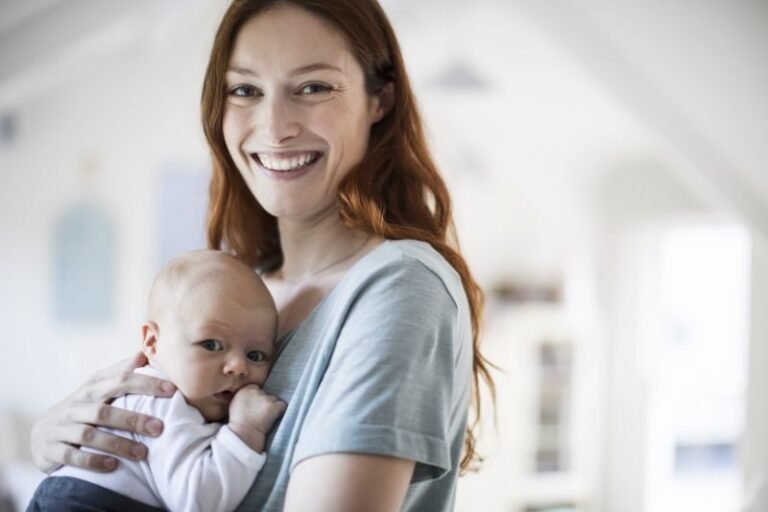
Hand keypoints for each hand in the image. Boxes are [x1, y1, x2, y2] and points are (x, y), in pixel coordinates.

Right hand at [30, 352, 175, 473]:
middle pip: (104, 410)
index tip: (171, 390)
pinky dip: (92, 460)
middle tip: (159, 428)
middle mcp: (75, 406)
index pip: (119, 380)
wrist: (41, 434)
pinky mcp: (51, 449)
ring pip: (89, 434)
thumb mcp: (97, 389)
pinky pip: (72, 455)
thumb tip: (143, 353)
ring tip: (142, 453)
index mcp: (91, 388)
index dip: (145, 383)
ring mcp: (61, 427)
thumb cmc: (81, 409)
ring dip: (117, 444)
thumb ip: (119, 373)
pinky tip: (112, 465)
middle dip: (133, 419)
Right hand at [228, 385, 286, 451]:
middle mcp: (256, 391)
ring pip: (274, 399)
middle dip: (265, 402)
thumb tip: (252, 396)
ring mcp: (266, 398)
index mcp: (245, 389)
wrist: (244, 434)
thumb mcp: (235, 404)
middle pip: (266, 393)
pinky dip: (280, 410)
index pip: (256, 388)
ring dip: (272, 406)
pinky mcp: (274, 406)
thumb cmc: (239, 423)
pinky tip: (274, 417)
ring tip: (266, 417)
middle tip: (261, 413)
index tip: (256, 406)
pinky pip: (282, 405)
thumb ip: (244, 396)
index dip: (257, 397)